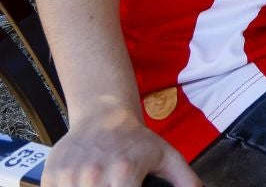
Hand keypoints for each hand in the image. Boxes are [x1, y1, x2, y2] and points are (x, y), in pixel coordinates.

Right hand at [45, 115, 199, 186]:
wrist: (103, 115)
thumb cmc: (136, 139)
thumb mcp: (166, 156)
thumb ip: (184, 179)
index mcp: (124, 172)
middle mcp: (94, 175)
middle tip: (115, 186)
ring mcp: (69, 176)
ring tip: (104, 184)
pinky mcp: (51, 177)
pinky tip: (84, 185)